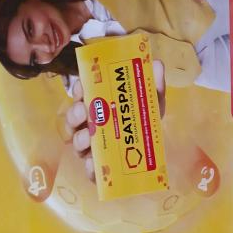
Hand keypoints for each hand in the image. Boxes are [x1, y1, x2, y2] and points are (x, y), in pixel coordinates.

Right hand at [65, 62, 166, 181]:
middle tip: (84, 110)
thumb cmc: (146, 121)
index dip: (79, 89)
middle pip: (74, 117)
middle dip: (75, 112)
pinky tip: (94, 165)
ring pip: (77, 141)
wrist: (151, 152)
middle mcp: (91, 125)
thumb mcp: (152, 103)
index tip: (82, 85)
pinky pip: (89, 169)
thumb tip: (158, 63)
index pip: (82, 94)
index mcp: (100, 105)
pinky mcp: (97, 168)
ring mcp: (91, 147)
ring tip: (88, 138)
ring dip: (79, 138)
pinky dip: (90, 168)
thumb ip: (154, 86)